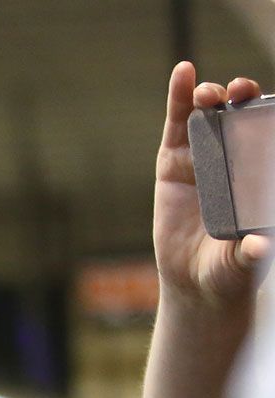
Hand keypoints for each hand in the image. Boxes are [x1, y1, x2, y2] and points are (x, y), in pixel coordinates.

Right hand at [156, 62, 268, 306]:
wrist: (195, 284)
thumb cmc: (231, 270)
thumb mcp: (244, 263)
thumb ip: (252, 253)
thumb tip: (261, 245)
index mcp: (262, 175)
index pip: (270, 135)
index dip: (271, 115)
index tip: (270, 107)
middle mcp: (237, 160)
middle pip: (243, 117)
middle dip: (246, 98)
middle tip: (243, 91)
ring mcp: (205, 159)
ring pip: (211, 116)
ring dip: (212, 96)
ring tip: (210, 93)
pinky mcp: (174, 163)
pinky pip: (177, 126)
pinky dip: (178, 98)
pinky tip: (183, 72)